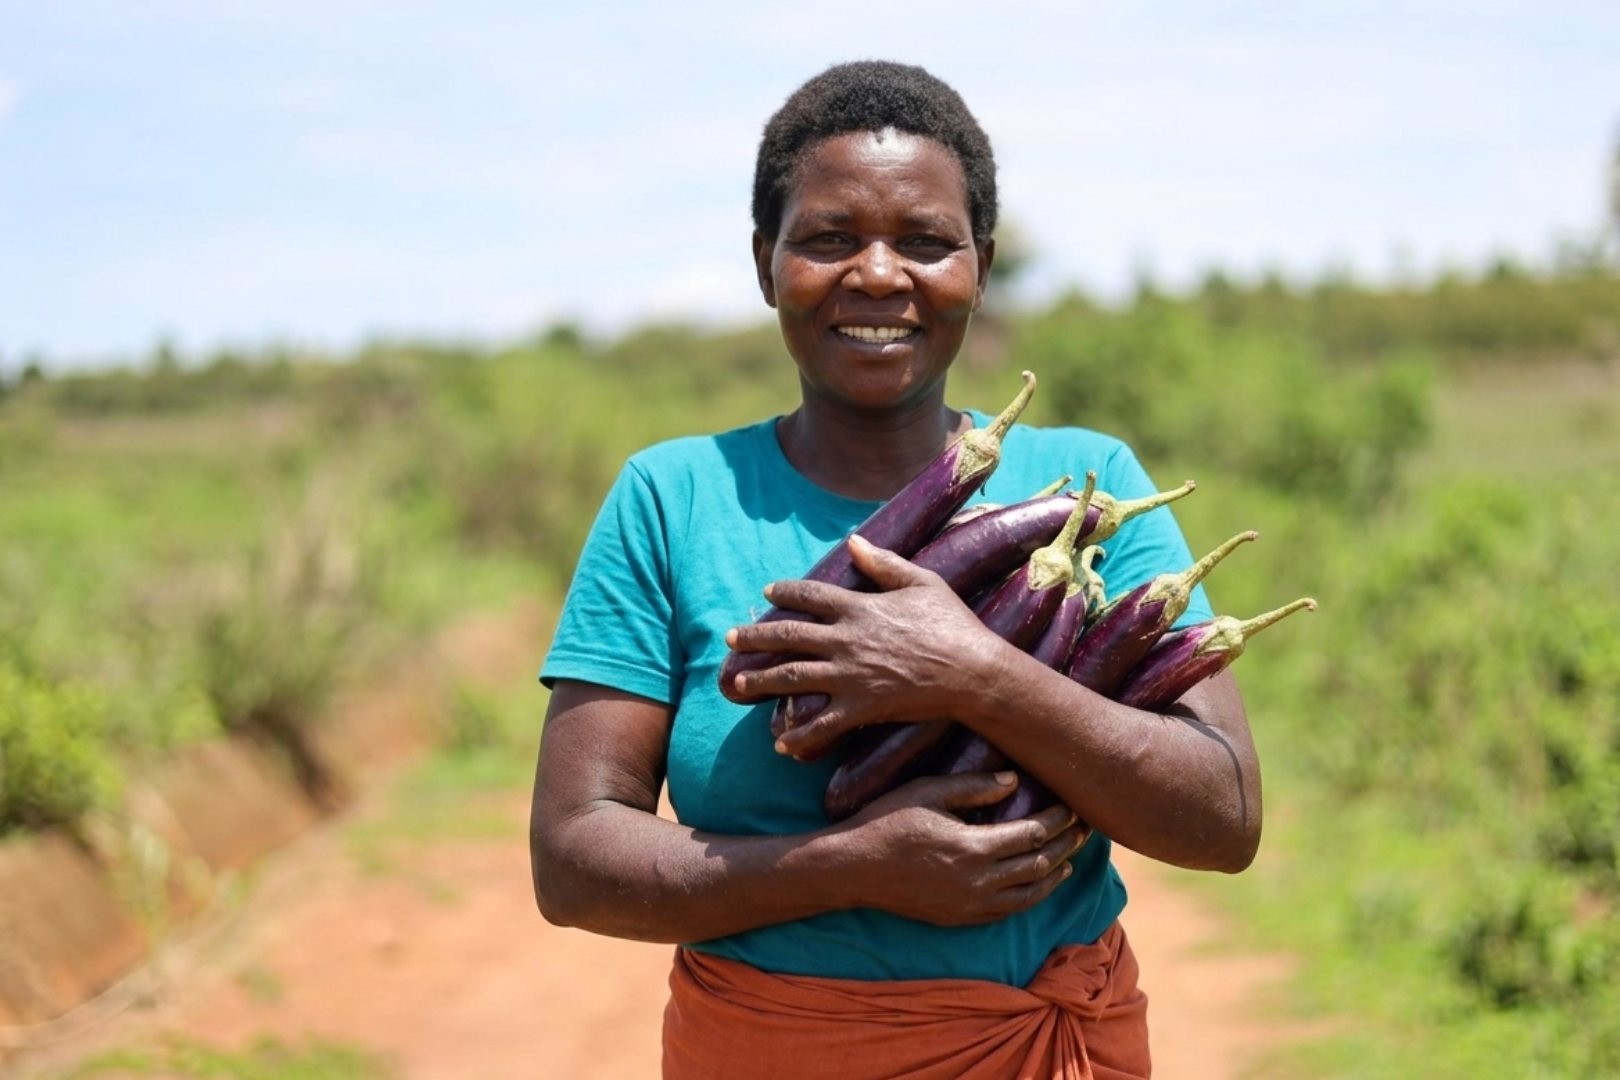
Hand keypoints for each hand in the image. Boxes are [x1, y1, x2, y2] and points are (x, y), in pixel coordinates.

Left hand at [726, 535, 1011, 756]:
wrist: (974, 672)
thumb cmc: (954, 624)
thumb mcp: (923, 582)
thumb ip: (884, 563)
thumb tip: (853, 541)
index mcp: (860, 607)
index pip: (810, 595)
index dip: (785, 591)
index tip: (767, 592)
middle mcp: (847, 639)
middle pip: (789, 636)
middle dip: (754, 637)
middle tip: (730, 638)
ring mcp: (852, 675)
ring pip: (794, 677)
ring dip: (762, 681)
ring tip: (738, 683)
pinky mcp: (863, 707)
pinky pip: (822, 723)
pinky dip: (799, 735)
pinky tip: (781, 743)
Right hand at [835, 772, 1091, 926]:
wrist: (852, 869)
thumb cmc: (886, 821)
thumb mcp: (927, 791)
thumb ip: (973, 787)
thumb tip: (1014, 781)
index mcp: (972, 847)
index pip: (1032, 834)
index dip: (1057, 820)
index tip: (1071, 805)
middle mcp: (977, 882)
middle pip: (1038, 864)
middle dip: (1065, 845)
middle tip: (1082, 829)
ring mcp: (969, 905)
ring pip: (1029, 895)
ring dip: (1053, 875)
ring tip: (1069, 859)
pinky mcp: (959, 918)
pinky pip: (1007, 912)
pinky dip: (1029, 897)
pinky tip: (1035, 884)